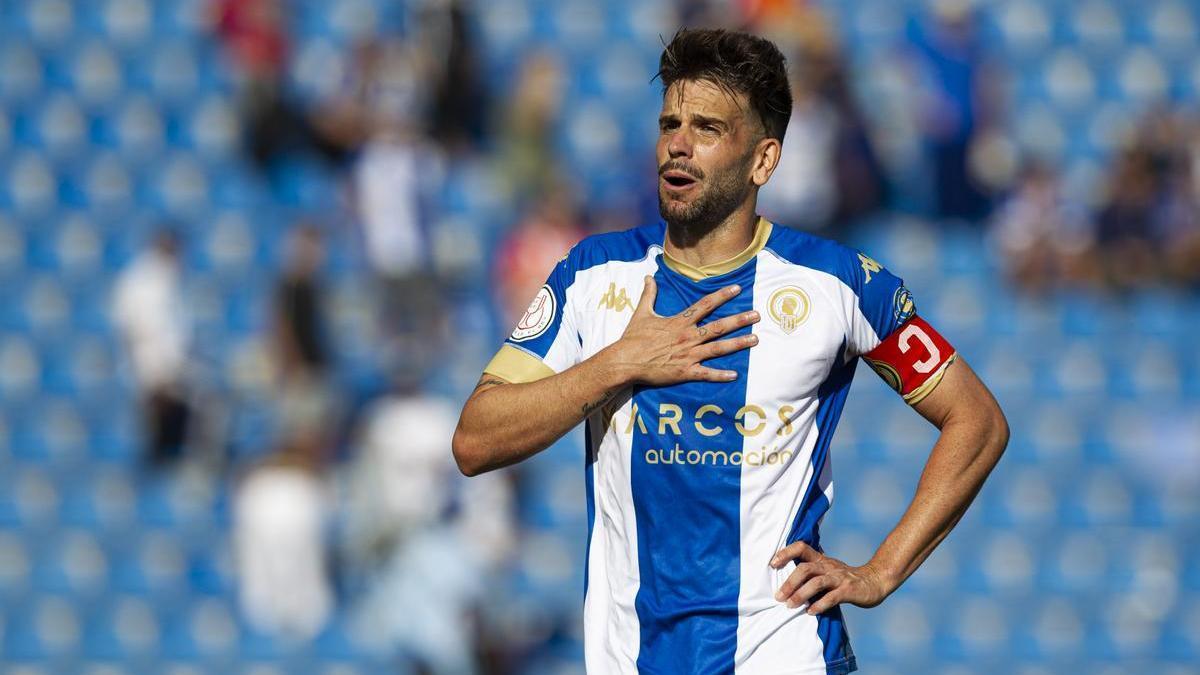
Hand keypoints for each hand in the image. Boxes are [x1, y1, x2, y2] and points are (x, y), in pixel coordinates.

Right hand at [602, 276, 759, 386]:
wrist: (625, 361)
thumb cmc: (633, 338)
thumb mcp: (641, 313)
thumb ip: (649, 294)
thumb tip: (648, 276)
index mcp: (679, 322)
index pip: (705, 305)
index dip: (722, 296)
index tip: (737, 288)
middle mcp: (688, 336)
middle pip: (718, 326)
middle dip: (739, 320)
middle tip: (757, 315)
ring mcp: (688, 355)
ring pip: (718, 348)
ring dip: (738, 344)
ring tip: (755, 339)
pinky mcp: (685, 372)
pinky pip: (706, 374)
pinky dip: (720, 375)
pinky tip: (735, 375)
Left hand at [770, 541, 890, 614]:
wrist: (875, 581)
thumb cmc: (845, 579)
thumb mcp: (828, 570)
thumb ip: (811, 574)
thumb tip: (786, 583)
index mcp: (821, 559)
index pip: (801, 547)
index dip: (786, 552)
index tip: (773, 564)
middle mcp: (828, 566)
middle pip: (805, 568)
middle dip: (790, 582)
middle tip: (779, 596)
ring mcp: (839, 578)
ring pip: (816, 582)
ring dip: (801, 594)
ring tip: (790, 605)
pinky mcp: (848, 590)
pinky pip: (832, 597)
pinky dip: (819, 605)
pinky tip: (810, 612)